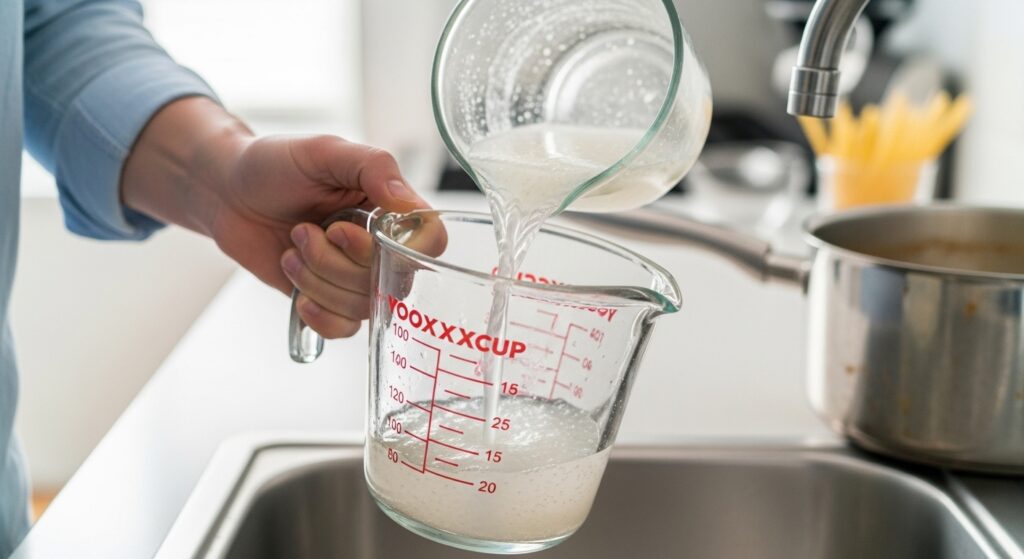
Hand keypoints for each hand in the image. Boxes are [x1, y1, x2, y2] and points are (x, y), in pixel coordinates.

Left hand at [122, 97, 441, 338]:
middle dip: (334, 261)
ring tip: (292, 249)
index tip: (348, 230)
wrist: (224, 191)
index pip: (430, 242)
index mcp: (390, 208)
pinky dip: (320, 315)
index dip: (399, 250)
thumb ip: (373, 167)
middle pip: (390, 281)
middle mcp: (380, 245)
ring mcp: (355, 276)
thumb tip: (407, 203)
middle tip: (302, 230)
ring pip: (362, 305)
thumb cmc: (274, 163)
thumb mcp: (324, 151)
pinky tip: (299, 295)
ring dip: (316, 279)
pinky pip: (345, 328)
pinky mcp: (329, 299)